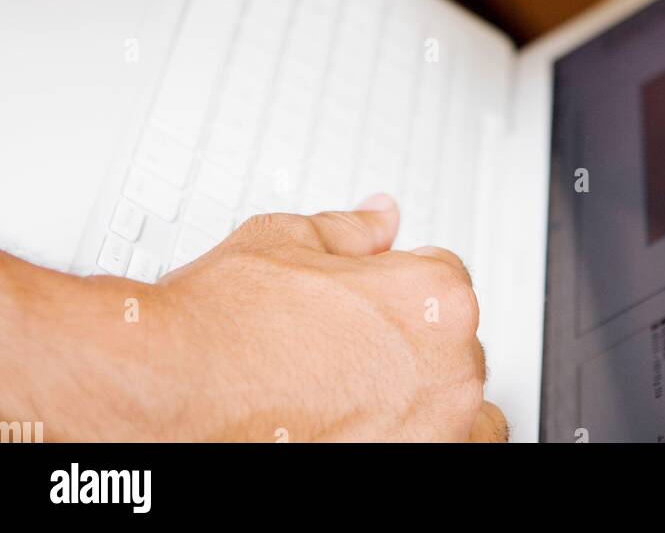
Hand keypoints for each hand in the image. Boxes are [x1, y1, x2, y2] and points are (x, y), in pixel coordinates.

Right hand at [130, 195, 505, 442]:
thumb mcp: (287, 239)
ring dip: (432, 396)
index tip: (369, 302)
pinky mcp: (409, 474)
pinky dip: (429, 441)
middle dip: (412, 339)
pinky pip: (454, 454)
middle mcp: (449, 366)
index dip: (398, 284)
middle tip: (351, 344)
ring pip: (464, 408)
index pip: (446, 277)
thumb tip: (380, 217)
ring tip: (371, 393)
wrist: (173, 389)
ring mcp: (434, 430)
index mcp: (433, 295)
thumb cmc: (224, 325)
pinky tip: (384, 429)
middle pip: (455, 342)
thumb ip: (352, 230)